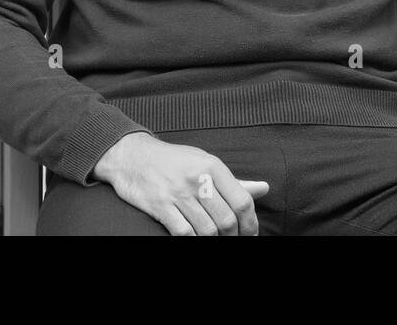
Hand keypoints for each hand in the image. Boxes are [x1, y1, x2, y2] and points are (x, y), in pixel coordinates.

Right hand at [91, 132, 269, 235]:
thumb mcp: (205, 162)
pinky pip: (184, 233)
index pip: (242, 201)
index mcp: (213, 166)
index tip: (250, 234)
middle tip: (232, 239)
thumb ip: (233, 181)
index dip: (250, 223)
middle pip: (227, 219)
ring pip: (207, 230)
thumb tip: (264, 189)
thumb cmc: (174, 161)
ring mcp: (178, 194)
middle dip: (233, 236)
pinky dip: (193, 239)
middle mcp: (198, 179)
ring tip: (216, 240)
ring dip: (214, 240)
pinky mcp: (160, 206)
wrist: (133, 156)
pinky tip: (196, 238)